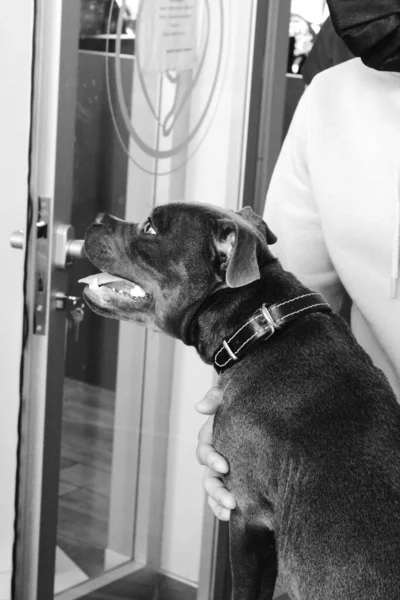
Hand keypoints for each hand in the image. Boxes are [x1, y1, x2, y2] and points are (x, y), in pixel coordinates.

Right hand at [196, 386, 236, 519]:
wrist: (263, 406)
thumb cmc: (243, 399)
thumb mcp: (228, 393)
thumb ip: (215, 397)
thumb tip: (199, 408)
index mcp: (212, 435)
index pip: (205, 449)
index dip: (212, 459)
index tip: (225, 466)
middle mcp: (217, 454)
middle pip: (209, 476)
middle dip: (217, 490)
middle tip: (232, 500)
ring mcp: (226, 469)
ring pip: (215, 489)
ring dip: (219, 503)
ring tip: (231, 512)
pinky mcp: (238, 477)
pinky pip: (226, 496)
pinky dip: (224, 508)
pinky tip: (233, 517)